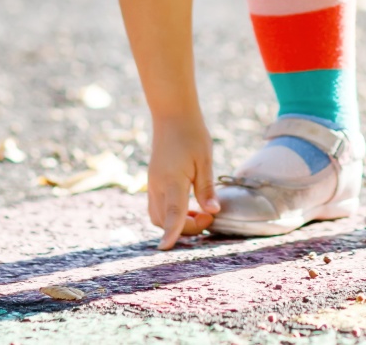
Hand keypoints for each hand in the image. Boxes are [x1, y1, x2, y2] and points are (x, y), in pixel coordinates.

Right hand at [146, 113, 217, 249]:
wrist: (172, 115)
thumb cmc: (191, 135)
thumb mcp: (205, 160)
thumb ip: (206, 188)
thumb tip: (213, 211)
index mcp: (172, 181)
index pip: (172, 213)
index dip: (171, 232)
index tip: (165, 249)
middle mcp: (157, 185)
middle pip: (163, 220)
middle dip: (185, 228)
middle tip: (209, 217)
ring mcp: (152, 184)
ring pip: (157, 216)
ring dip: (177, 222)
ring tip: (200, 213)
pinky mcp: (153, 182)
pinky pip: (157, 207)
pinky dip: (171, 214)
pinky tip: (189, 206)